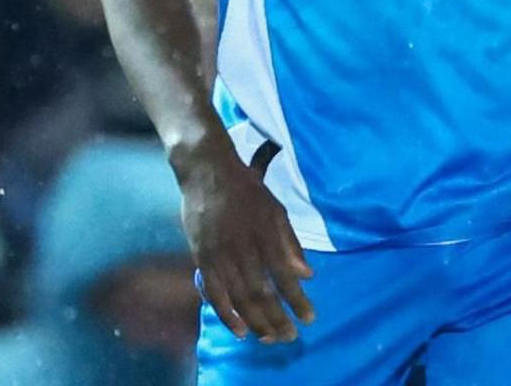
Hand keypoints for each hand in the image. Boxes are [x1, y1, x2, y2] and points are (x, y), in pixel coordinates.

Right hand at [177, 142, 315, 342]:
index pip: (285, 277)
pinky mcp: (201, 258)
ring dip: (255, 322)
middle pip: (262, 293)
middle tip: (288, 338)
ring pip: (239, 298)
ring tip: (268, 339)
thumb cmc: (247, 190)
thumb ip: (291, 243)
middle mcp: (244, 249)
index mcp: (267, 235)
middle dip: (277, 319)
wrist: (208, 173)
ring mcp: (220, 255)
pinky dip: (227, 314)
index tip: (309, 319)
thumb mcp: (277, 210)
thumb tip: (307, 274)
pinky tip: (240, 329)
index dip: (297, 300)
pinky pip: (214, 293)